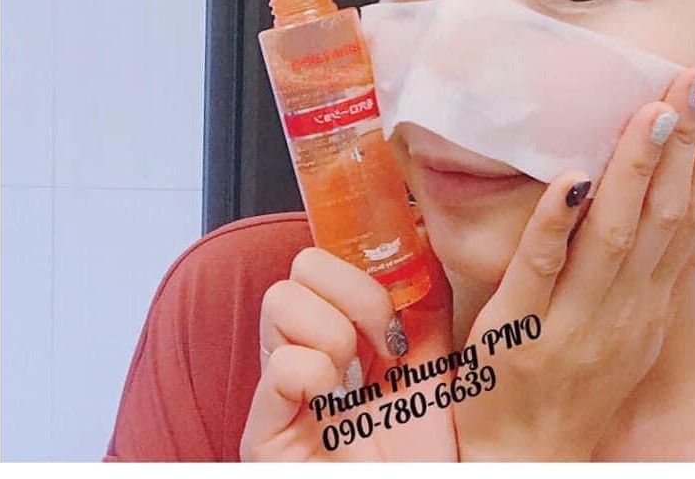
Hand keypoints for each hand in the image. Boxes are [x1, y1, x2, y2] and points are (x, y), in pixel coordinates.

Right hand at [240, 218, 457, 460]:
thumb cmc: (420, 454)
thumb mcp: (432, 366)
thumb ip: (422, 308)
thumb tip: (417, 241)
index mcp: (340, 330)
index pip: (326, 257)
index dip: (365, 270)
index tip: (396, 315)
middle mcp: (303, 350)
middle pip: (301, 266)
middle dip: (353, 296)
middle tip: (379, 346)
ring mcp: (278, 390)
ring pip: (282, 300)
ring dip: (335, 335)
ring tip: (354, 382)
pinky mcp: (262, 432)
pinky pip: (281, 366)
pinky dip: (317, 378)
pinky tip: (335, 408)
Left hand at [453, 67, 694, 461]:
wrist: (532, 455)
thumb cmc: (582, 376)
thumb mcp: (633, 323)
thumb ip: (649, 261)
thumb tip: (665, 187)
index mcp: (656, 304)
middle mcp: (629, 311)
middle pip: (666, 218)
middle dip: (684, 145)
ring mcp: (577, 323)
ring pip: (615, 238)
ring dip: (636, 171)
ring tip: (652, 112)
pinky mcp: (522, 331)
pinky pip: (542, 270)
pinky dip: (557, 224)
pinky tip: (571, 180)